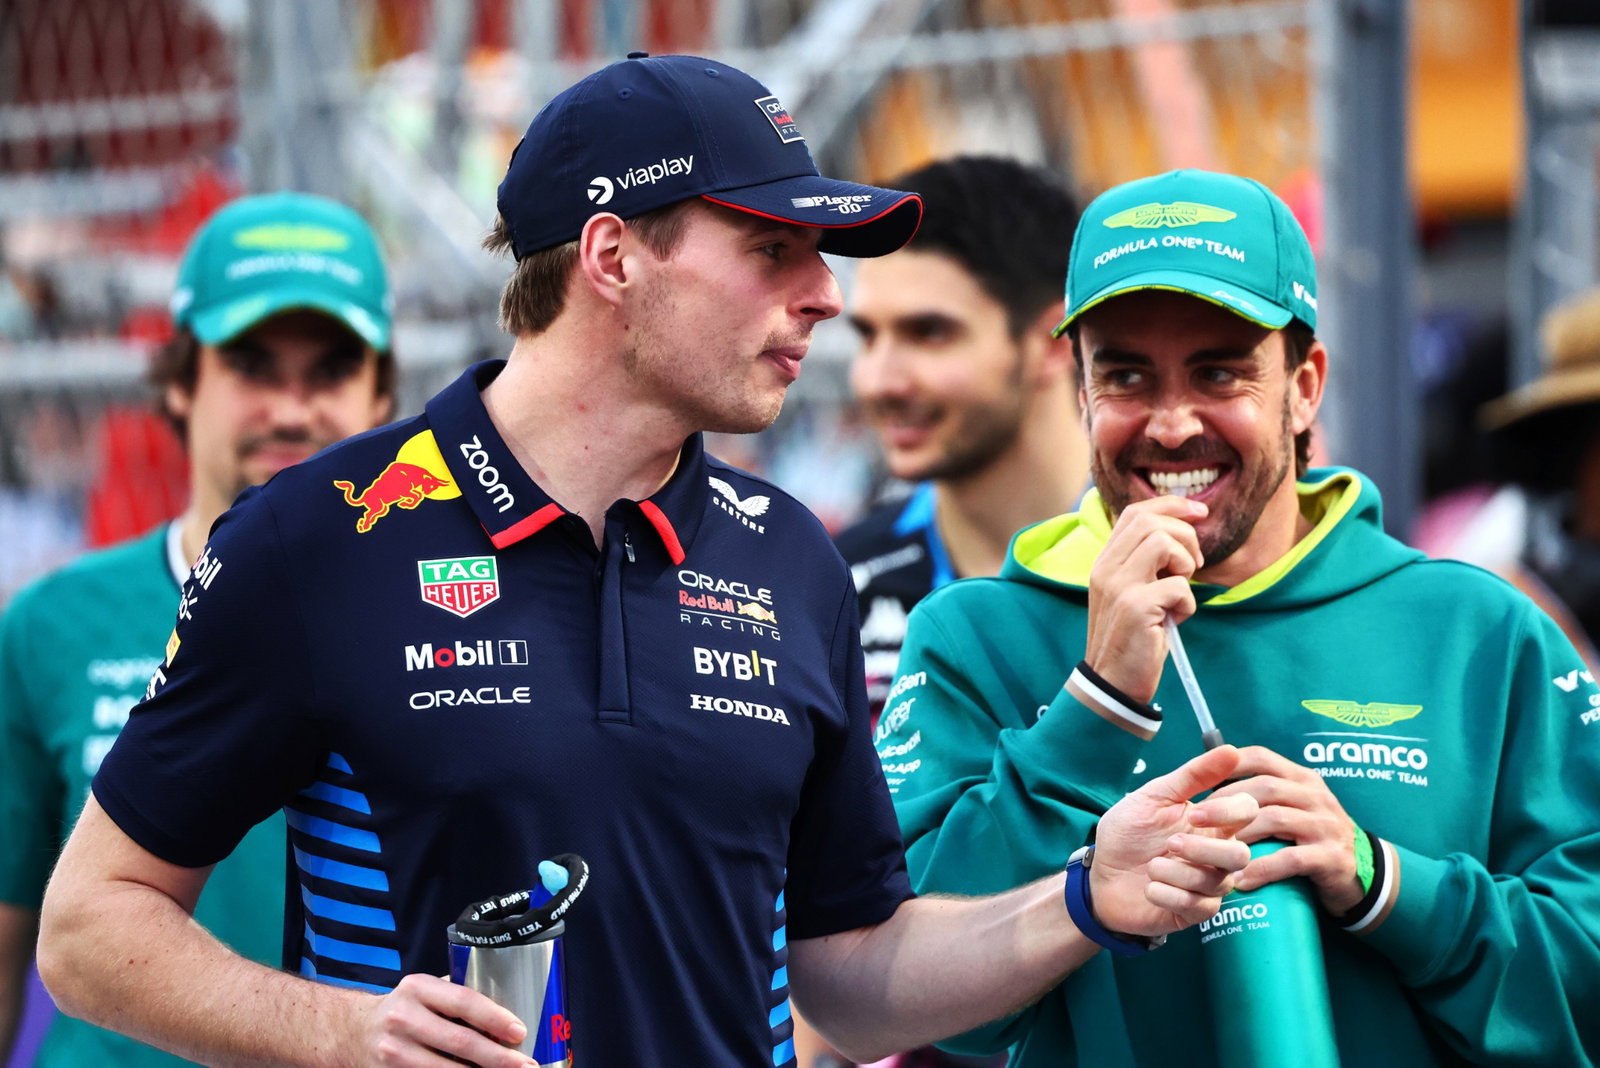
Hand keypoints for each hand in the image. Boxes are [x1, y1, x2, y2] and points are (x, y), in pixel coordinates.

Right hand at [343, 973, 533, 1066]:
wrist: (353, 1031)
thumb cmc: (404, 1009)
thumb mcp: (425, 992)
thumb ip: (456, 998)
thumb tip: (505, 1017)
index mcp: (418, 988)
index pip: (465, 1002)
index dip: (495, 1019)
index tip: (519, 1032)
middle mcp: (402, 1018)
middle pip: (460, 1042)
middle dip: (498, 1058)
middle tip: (525, 1066)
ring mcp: (394, 1051)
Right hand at [1085, 495, 1206, 700]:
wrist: (1113, 683)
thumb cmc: (1132, 638)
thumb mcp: (1131, 593)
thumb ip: (1145, 565)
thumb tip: (1182, 535)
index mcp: (1105, 562)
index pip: (1135, 513)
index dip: (1171, 505)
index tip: (1200, 512)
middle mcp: (1106, 568)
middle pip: (1151, 521)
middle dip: (1185, 536)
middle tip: (1193, 566)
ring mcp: (1118, 586)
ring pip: (1163, 542)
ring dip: (1186, 564)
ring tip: (1181, 590)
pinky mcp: (1135, 607)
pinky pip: (1178, 586)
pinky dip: (1188, 603)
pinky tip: (1176, 619)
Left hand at [1089, 745, 1256, 938]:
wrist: (1100, 875)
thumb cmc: (1129, 833)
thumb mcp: (1154, 797)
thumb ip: (1193, 775)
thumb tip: (1232, 750)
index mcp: (1211, 823)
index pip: (1247, 812)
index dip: (1229, 811)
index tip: (1196, 812)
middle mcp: (1215, 854)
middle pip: (1240, 855)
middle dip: (1204, 850)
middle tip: (1169, 843)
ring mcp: (1207, 885)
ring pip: (1219, 882)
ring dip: (1179, 873)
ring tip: (1152, 866)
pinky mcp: (1194, 912)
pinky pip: (1199, 907)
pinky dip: (1168, 895)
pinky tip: (1149, 887)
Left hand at [1208, 745, 1364, 913]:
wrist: (1357, 875)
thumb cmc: (1309, 837)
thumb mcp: (1291, 807)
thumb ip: (1260, 794)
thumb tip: (1208, 782)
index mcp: (1301, 778)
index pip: (1261, 757)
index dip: (1227, 765)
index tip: (1199, 781)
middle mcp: (1315, 795)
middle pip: (1264, 788)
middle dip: (1225, 803)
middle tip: (1195, 819)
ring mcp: (1326, 825)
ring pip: (1275, 820)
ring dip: (1240, 835)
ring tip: (1212, 850)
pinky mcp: (1331, 857)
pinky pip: (1291, 859)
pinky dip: (1262, 869)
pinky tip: (1240, 879)